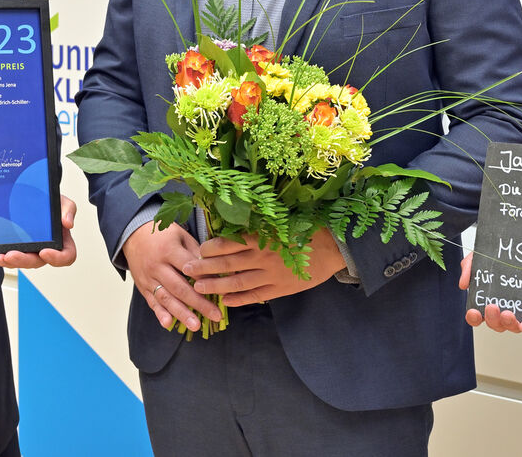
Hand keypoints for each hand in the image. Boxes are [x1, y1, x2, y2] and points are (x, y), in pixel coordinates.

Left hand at [0, 195, 77, 268]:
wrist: (33, 196)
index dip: (57, 258)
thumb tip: (68, 223)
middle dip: (23, 260)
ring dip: (9, 262)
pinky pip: (10, 258)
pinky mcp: (18, 249)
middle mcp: (47, 248)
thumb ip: (68, 209)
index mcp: (62, 241)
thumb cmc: (50, 203)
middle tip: (11, 255)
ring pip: (22, 262)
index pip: (66, 256)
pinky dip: (0, 258)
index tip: (45, 252)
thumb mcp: (62, 201)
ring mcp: (31, 250)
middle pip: (38, 262)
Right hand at [124, 221, 217, 331]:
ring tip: (196, 325)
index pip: (190, 268)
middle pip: (179, 288)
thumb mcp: (181, 236)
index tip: (222, 290)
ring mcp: (148, 278)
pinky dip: (160, 314)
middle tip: (215, 315)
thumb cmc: (164, 235)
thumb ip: (196, 253)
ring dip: (181, 314)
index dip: (205, 279)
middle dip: (198, 303)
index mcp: (169, 250)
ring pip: (166, 298)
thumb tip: (216, 270)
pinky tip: (168, 324)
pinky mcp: (143, 287)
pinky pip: (152, 302)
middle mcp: (157, 266)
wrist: (134, 235)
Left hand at [184, 228, 343, 306]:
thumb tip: (235, 223)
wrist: (334, 247)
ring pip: (237, 282)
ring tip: (199, 287)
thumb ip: (260, 226)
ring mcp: (271, 275)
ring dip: (216, 285)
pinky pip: (255, 295)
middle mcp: (262, 257)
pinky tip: (226, 300)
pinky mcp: (280, 288)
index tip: (198, 248)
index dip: (210, 248)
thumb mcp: (282, 221)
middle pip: (227, 264)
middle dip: (204, 267)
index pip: (229, 244)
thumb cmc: (306, 229)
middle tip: (187, 269)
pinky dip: (239, 299)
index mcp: (262, 237)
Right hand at [459, 253, 521, 332]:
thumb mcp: (480, 257)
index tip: (473, 312)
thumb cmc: (500, 257)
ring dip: (508, 323)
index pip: (477, 316)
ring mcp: (518, 313)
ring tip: (508, 314)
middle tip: (492, 306)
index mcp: (487, 300)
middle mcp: (502, 310)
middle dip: (492, 318)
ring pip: (511, 326)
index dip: (473, 317)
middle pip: (495, 324)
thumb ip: (469, 268)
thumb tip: (463, 285)